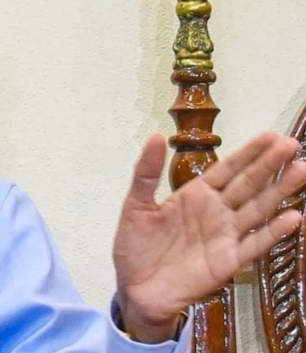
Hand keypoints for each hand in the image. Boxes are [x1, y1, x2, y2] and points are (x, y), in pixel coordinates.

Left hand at [112, 132, 305, 343]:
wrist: (135, 289)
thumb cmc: (135, 247)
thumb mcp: (136, 205)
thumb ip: (147, 172)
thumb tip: (157, 136)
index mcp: (195, 196)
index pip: (227, 169)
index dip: (248, 153)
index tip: (270, 135)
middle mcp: (216, 212)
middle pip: (248, 184)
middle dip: (270, 164)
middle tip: (292, 144)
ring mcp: (225, 236)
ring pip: (258, 208)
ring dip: (280, 190)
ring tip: (300, 170)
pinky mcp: (228, 261)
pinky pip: (255, 244)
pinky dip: (274, 231)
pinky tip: (294, 217)